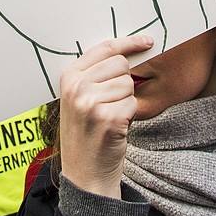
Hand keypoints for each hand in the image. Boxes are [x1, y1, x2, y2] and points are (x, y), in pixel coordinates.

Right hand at [59, 35, 153, 197]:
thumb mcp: (79, 99)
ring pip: (128, 84)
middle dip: (124, 82)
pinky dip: (129, 115)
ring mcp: (90, 103)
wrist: (84, 173)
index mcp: (68, 77)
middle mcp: (76, 87)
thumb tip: (130, 49)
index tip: (147, 42)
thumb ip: (96, 74)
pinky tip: (116, 127)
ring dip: (126, 100)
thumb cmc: (86, 133)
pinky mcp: (107, 118)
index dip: (130, 43)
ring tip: (110, 116)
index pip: (105, 49)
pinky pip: (133, 104)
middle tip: (112, 102)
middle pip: (121, 65)